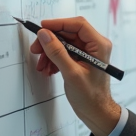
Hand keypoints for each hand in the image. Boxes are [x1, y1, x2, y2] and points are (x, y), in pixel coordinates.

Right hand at [30, 16, 121, 135]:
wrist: (96, 112)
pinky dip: (54, 59)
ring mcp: (88, 53)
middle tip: (36, 49)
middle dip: (50, 41)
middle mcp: (95, 46)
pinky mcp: (81, 60)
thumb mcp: (71, 73)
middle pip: (69, 33)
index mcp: (99, 45)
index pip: (78, 25)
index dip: (58, 24)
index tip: (42, 28)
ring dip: (50, 52)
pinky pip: (64, 52)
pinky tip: (48, 69)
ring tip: (41, 65)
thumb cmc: (91, 96)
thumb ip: (57, 52)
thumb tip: (45, 35)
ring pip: (64, 43)